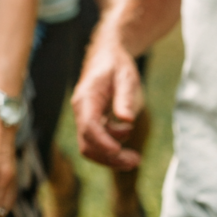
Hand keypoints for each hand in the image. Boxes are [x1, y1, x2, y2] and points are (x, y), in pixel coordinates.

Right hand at [71, 35, 143, 170]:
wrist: (108, 56)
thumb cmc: (116, 65)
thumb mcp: (125, 76)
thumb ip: (125, 97)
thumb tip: (126, 119)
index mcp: (86, 97)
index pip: (89, 126)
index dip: (103, 142)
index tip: (119, 151)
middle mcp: (82, 110)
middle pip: (87, 143)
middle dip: (108, 157)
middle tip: (135, 161)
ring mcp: (86, 117)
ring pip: (91, 147)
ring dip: (111, 158)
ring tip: (135, 158)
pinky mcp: (93, 121)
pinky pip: (98, 141)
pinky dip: (112, 147)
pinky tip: (127, 134)